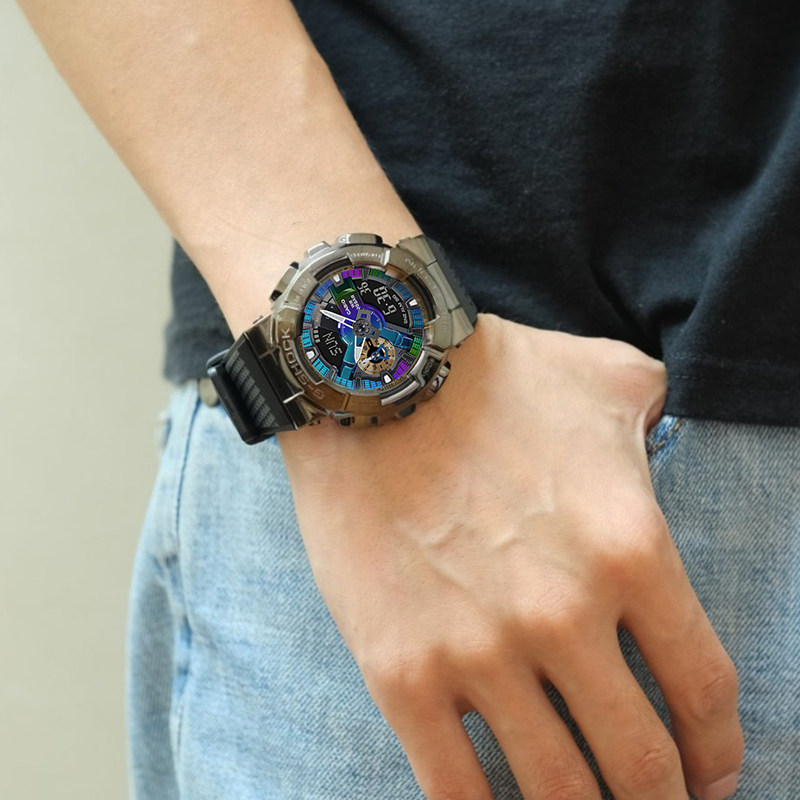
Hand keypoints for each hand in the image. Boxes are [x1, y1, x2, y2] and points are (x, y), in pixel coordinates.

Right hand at [277, 313, 743, 799]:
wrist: (371, 379)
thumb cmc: (491, 376)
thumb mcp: (609, 378)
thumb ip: (664, 415)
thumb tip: (671, 438)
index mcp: (631, 549)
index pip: (704, 691)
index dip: (718, 751)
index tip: (710, 770)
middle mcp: (564, 614)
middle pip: (640, 766)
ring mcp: (478, 650)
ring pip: (556, 792)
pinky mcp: (400, 671)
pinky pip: (453, 790)